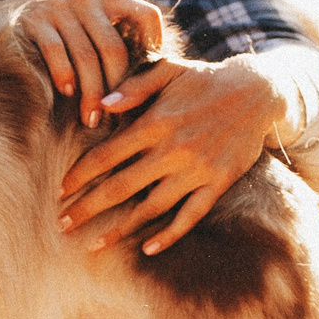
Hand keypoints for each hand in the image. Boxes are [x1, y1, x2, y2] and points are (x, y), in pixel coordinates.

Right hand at [17, 0, 165, 127]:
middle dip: (117, 88)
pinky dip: (64, 76)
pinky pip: (56, 52)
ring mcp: (60, 6)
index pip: (147, 16)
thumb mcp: (94, 30)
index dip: (155, 47)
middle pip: (114, 48)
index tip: (149, 81)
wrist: (8, 20)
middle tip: (115, 116)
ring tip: (91, 118)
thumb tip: (154, 84)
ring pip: (86, 57)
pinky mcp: (34, 19)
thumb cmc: (64, 37)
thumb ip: (120, 43)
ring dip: (90, 93)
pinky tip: (68, 94)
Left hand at [58, 55, 285, 255]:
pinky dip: (169, 235)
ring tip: (94, 245)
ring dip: (119, 229)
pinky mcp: (218, 183)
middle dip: (87, 208)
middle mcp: (173, 149)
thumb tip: (101, 105)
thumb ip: (134, 86)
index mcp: (155, 122)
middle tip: (62, 224)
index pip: (106, 155)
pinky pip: (190, 216)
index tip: (60, 191)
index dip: (80, 175)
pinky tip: (147, 248)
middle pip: (120, 187)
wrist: (258, 91)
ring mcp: (197, 170)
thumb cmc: (204, 79)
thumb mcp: (168, 69)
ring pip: (150, 208)